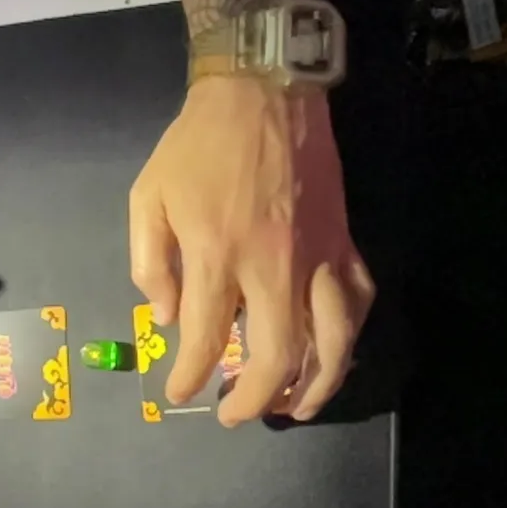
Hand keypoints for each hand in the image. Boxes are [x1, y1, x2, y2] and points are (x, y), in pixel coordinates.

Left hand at [129, 77, 373, 425]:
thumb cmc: (196, 147)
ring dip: (315, 386)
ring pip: (331, 342)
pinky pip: (357, 302)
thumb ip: (151, 264)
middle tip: (235, 415)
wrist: (263, 92)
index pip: (206, 339)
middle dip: (254, 399)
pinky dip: (349, 336)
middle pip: (275, 357)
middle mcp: (273, 267)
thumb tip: (170, 319)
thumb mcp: (148, 198)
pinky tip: (333, 353)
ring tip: (295, 408)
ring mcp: (317, 258)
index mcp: (217, 255)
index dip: (191, 377)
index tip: (182, 394)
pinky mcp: (344, 243)